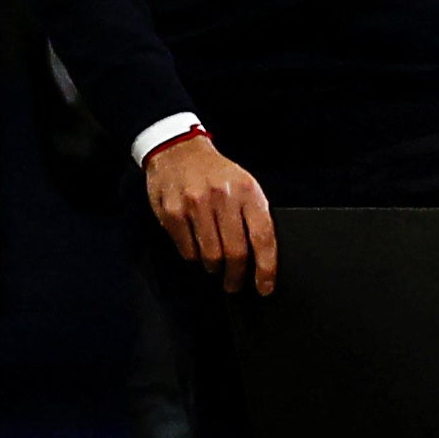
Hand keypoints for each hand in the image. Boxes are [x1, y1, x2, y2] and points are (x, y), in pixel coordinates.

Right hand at [147, 133, 276, 292]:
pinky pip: (187, 251)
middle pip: (235, 253)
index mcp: (247, 191)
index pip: (263, 237)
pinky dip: (194, 257)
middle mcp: (222, 196)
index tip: (265, 287)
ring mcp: (195, 204)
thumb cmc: (216, 173)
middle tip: (235, 284)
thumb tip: (262, 259)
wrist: (179, 150)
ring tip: (215, 264)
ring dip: (215, 267)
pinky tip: (197, 247)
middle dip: (237, 276)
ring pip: (210, 256)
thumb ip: (254, 216)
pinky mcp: (172, 212)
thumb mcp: (244, 185)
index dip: (266, 268)